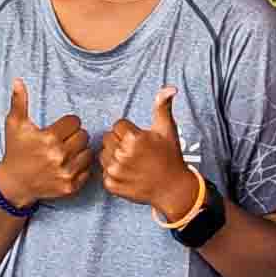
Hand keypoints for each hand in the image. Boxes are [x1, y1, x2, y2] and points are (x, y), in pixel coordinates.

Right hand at [0, 78, 91, 206]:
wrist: (14, 183)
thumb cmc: (15, 150)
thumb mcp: (14, 124)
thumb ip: (19, 101)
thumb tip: (18, 81)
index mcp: (49, 138)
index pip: (75, 122)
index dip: (68, 123)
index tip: (59, 128)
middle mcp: (59, 156)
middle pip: (84, 136)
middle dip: (75, 136)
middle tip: (63, 139)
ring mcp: (66, 173)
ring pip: (88, 153)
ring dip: (80, 151)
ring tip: (67, 151)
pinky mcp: (70, 187)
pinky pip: (88, 170)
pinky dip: (81, 167)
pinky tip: (69, 164)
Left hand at [100, 87, 192, 218]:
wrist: (172, 188)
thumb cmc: (170, 157)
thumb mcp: (167, 130)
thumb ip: (163, 106)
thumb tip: (170, 88)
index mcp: (133, 138)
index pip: (118, 125)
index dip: (129, 132)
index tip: (140, 141)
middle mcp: (122, 154)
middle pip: (108, 138)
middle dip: (120, 142)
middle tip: (136, 151)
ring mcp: (115, 171)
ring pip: (103, 154)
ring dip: (113, 156)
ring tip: (131, 162)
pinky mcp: (112, 185)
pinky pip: (103, 171)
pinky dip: (113, 172)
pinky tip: (127, 173)